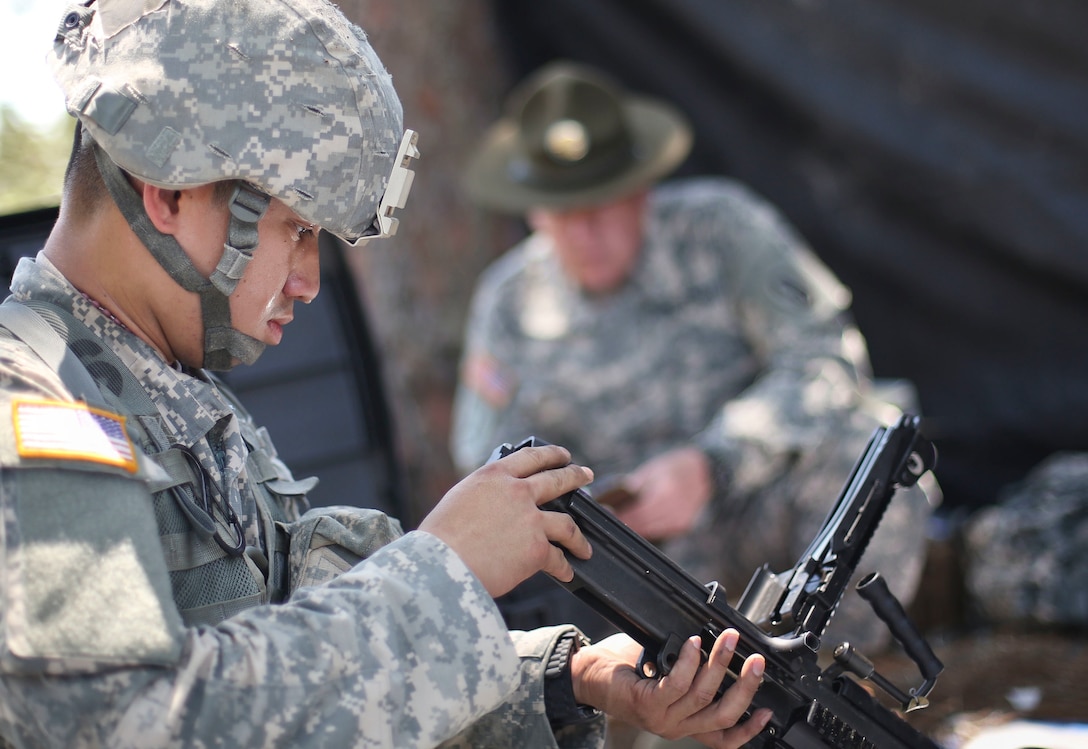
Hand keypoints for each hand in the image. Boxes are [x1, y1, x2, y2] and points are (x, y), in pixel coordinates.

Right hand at [419, 444, 593, 596]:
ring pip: (568, 523)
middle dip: (576, 477)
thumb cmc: (439, 539)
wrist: (439, 566)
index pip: (531, 457)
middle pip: (557, 480)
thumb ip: (485, 495)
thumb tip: (497, 506)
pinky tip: (567, 573)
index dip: (551, 454)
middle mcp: (516, 492)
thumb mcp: (459, 499)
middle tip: (585, 476)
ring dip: (579, 536)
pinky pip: (558, 558)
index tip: (562, 455)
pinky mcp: (537, 549)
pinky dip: (564, 567)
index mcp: (494, 476)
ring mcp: (530, 520)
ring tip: (584, 544)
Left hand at [571, 630, 770, 747]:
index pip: (723, 738)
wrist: (586, 674)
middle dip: (746, 686)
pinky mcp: (648, 704)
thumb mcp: (664, 672)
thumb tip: (716, 644)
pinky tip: (692, 643)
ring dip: (719, 664)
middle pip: (723, 715)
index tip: (768, 712)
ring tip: (727, 639)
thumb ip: (690, 670)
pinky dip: (689, 661)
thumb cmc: (622, 668)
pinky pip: (678, 683)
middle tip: (756, 661)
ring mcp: (662, 719)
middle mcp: (676, 727)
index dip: (749, 729)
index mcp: (683, 722)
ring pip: (704, 696)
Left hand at [617, 446, 711, 540]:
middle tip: (610, 521)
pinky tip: (637, 525)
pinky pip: (660, 531)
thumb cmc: (673, 467)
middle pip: (644, 523)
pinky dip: (648, 529)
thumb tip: (615, 498)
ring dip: (636, 528)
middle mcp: (676, 508)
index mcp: (667, 491)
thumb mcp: (652, 470)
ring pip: (651, 530)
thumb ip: (635, 485)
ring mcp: (682, 519)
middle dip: (626, 523)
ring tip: (620, 523)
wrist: (703, 471)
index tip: (608, 514)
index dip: (623, 515)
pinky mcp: (683, 526)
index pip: (639, 511)